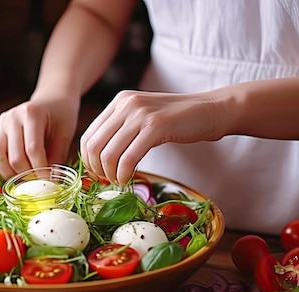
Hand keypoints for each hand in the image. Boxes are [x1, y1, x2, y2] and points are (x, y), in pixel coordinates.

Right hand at [0, 97, 79, 178]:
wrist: (51, 98)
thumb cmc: (61, 114)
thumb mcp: (65, 133)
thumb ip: (57, 156)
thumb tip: (51, 181)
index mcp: (31, 113)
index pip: (33, 149)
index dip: (41, 170)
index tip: (50, 182)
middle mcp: (12, 117)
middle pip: (15, 156)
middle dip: (28, 175)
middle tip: (41, 184)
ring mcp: (2, 123)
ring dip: (12, 173)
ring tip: (28, 180)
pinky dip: (5, 167)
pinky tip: (18, 172)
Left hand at [80, 90, 227, 184]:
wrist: (210, 110)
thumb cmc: (177, 120)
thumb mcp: (143, 117)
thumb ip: (122, 129)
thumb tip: (99, 158)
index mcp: (119, 101)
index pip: (88, 135)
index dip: (88, 160)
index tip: (97, 174)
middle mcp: (126, 104)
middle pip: (94, 146)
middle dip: (96, 169)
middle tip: (106, 181)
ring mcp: (140, 114)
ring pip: (109, 153)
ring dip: (110, 174)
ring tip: (118, 182)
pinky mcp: (156, 127)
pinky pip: (129, 158)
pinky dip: (124, 174)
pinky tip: (127, 180)